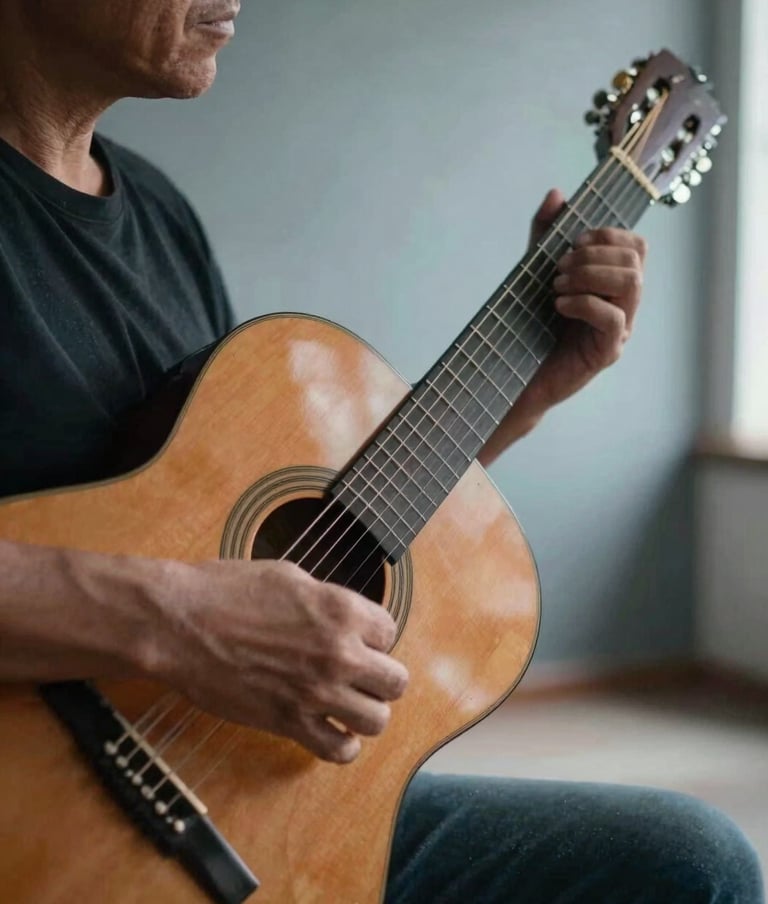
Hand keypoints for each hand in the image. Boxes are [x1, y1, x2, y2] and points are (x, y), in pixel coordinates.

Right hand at [152, 558, 408, 763]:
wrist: (178, 623)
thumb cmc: (225, 591)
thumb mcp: (289, 577)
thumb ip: (327, 601)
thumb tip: (346, 617)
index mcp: (342, 609)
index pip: (390, 632)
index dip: (372, 636)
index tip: (354, 639)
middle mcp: (339, 653)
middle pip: (395, 681)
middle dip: (379, 677)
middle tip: (356, 674)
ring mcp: (316, 692)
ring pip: (378, 720)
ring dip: (365, 712)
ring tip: (346, 703)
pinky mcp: (289, 723)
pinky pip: (340, 750)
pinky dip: (340, 743)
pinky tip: (328, 728)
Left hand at [517, 188, 646, 414]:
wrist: (516, 373)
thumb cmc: (531, 324)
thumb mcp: (535, 270)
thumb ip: (545, 234)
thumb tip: (557, 193)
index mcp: (613, 285)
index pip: (637, 246)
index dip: (608, 235)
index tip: (573, 242)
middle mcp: (624, 305)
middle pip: (635, 260)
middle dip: (593, 255)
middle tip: (559, 270)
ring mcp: (619, 330)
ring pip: (632, 283)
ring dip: (590, 275)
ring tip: (557, 286)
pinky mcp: (607, 352)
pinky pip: (613, 317)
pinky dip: (584, 303)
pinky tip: (559, 305)